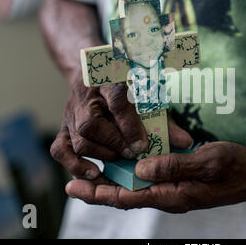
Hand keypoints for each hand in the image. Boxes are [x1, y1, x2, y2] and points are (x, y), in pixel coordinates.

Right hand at [50, 78, 191, 179]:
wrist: (94, 72)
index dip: (129, 125)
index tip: (142, 144)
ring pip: (78, 140)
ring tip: (119, 160)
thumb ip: (165, 120)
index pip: (116, 100)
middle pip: (90, 125)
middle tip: (132, 154)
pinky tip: (94, 172)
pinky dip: (75, 165)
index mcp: (110, 80)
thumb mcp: (147, 96)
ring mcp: (70, 114)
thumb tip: (185, 143)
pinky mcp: (63, 128)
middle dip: (114, 144)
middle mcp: (86, 97)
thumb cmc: (126, 88)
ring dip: (101, 155)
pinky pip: (60, 150)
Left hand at [65, 141, 245, 212]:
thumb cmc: (235, 167)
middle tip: (71, 183)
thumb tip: (140, 169)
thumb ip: (174, 166)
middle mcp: (169, 195)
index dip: (100, 193)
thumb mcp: (207, 162)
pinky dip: (130, 174)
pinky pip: (148, 181)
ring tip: (89, 173)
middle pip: (126, 196)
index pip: (128, 198)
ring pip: (135, 189)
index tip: (74, 187)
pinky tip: (123, 164)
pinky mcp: (178, 181)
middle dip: (97, 190)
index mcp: (173, 194)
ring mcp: (173, 189)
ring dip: (111, 182)